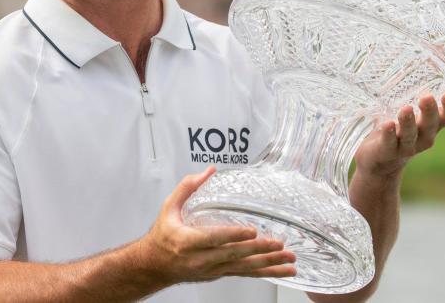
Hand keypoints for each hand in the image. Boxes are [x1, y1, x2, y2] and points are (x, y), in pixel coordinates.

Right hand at [136, 166, 295, 283]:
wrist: (155, 265)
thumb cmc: (163, 236)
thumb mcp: (169, 208)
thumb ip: (187, 188)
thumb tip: (209, 171)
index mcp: (187, 241)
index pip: (214, 239)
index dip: (233, 235)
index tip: (251, 231)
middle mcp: (201, 259)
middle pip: (234, 255)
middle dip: (258, 250)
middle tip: (278, 244)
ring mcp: (213, 269)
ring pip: (244, 268)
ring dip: (269, 264)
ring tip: (289, 259)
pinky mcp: (221, 273)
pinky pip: (246, 274)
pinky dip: (267, 272)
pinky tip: (283, 270)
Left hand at [354, 91, 444, 178]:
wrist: (377, 161)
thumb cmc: (394, 127)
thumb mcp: (404, 109)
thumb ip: (410, 89)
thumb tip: (426, 52)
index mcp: (431, 124)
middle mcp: (423, 136)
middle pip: (431, 125)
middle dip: (430, 112)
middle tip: (427, 97)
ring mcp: (405, 147)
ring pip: (410, 135)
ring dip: (408, 122)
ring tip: (406, 109)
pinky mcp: (386, 152)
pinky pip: (389, 144)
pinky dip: (388, 134)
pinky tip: (386, 124)